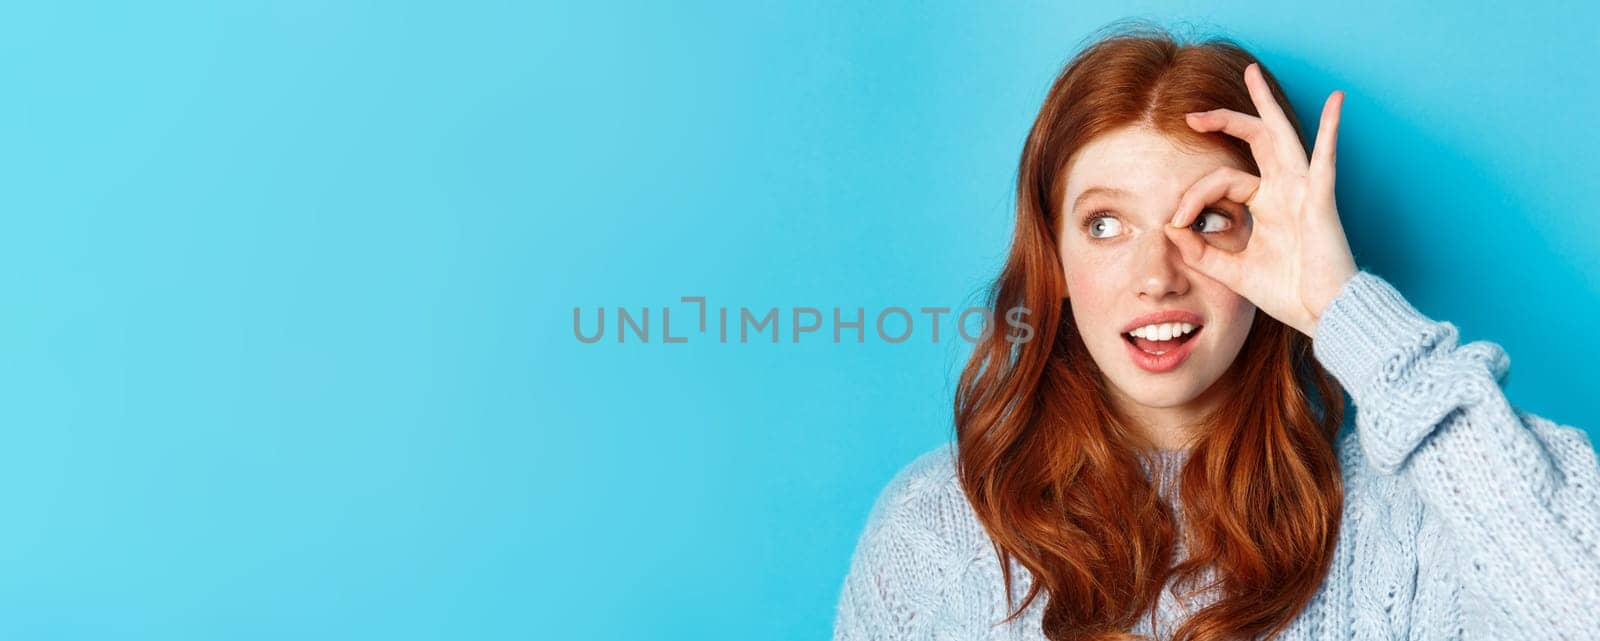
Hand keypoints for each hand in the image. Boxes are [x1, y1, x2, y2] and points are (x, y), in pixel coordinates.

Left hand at [1162, 62, 1358, 339]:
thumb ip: (1201, 252)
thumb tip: (1169, 230)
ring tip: (1253, 73)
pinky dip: (1331, 130)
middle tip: (1193, 115)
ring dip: (1266, 105)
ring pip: (1282, 137)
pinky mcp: (1321, 201)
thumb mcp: (1232, 271)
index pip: (1222, 181)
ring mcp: (1304, 191)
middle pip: (1255, 142)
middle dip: (1226, 121)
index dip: (1193, 196)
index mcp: (1267, 205)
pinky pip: (1326, 160)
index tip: (1175, 221)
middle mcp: (1285, 191)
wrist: (1324, 314)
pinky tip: (1336, 101)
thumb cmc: (1287, 293)